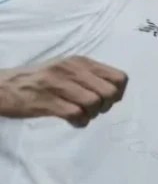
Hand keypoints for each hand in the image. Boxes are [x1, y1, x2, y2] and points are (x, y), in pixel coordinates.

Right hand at [0, 57, 126, 126]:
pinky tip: (71, 121)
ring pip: (94, 103)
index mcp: (80, 62)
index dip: (118, 93)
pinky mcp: (46, 101)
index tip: (106, 100)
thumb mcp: (67, 70)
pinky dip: (79, 122)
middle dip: (106, 106)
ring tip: (80, 115)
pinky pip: (76, 114)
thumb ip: (90, 77)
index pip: (120, 77)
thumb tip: (115, 93)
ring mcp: (58, 84)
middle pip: (110, 93)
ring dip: (91, 115)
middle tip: (93, 110)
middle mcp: (71, 69)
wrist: (2, 87)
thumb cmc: (39, 81)